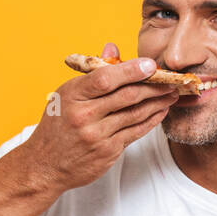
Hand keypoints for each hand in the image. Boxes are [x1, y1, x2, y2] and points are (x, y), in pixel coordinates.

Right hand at [23, 42, 177, 191]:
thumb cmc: (57, 125)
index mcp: (72, 95)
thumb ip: (93, 74)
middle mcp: (83, 116)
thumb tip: (113, 50)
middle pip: (126, 96)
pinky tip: (160, 111)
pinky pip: (135, 132)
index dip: (131, 70)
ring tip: (171, 93)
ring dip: (157, 102)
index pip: (105, 79)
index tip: (151, 65)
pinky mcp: (108, 152)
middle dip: (153, 86)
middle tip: (171, 79)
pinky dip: (151, 120)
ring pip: (135, 114)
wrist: (45, 165)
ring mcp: (96, 136)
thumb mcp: (66, 95)